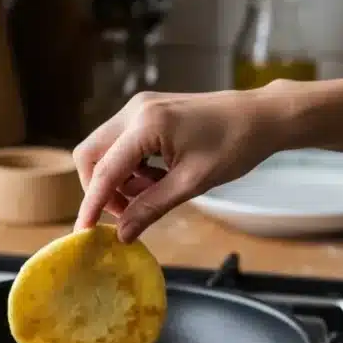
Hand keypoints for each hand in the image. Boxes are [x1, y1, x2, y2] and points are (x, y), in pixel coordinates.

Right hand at [72, 81, 304, 241]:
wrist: (260, 116)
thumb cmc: (234, 146)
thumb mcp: (192, 184)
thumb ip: (152, 207)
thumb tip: (122, 233)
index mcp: (146, 125)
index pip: (104, 171)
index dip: (92, 205)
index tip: (82, 233)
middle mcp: (135, 111)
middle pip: (91, 155)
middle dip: (100, 190)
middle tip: (128, 212)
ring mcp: (139, 108)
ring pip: (104, 151)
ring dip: (118, 180)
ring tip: (153, 192)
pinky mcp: (146, 112)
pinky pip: (121, 145)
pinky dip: (129, 168)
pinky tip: (157, 178)